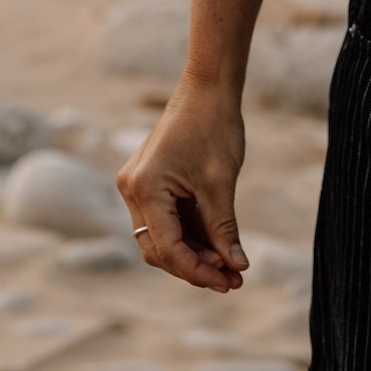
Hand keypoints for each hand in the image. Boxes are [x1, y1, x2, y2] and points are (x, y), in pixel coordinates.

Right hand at [117, 80, 249, 291]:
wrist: (208, 88)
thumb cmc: (214, 127)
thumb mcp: (221, 183)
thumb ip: (224, 228)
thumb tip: (237, 268)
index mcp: (145, 188)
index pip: (167, 247)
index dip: (197, 270)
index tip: (228, 282)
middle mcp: (133, 190)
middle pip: (159, 248)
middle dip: (195, 266)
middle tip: (233, 280)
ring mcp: (138, 187)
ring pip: (162, 238)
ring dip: (195, 254)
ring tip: (232, 268)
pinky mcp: (150, 184)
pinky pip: (167, 221)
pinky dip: (191, 235)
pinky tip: (219, 247)